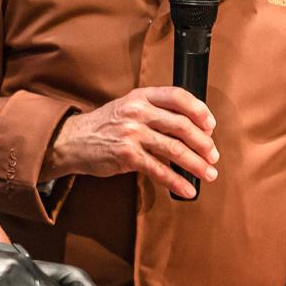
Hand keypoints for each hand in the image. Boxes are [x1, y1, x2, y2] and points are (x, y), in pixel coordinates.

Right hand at [46, 87, 217, 198]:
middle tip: (213, 156)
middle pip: (181, 125)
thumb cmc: (105, 126)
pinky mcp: (126, 156)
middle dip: (203, 143)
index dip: (199, 110)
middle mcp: (137, 112)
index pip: (178, 96)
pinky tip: (188, 189)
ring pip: (174, 149)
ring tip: (209, 173)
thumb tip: (191, 128)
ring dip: (196, 164)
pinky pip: (159, 170)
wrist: (71, 141)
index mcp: (140, 97)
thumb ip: (154, 111)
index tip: (211, 126)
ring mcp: (131, 134)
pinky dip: (177, 181)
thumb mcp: (127, 107)